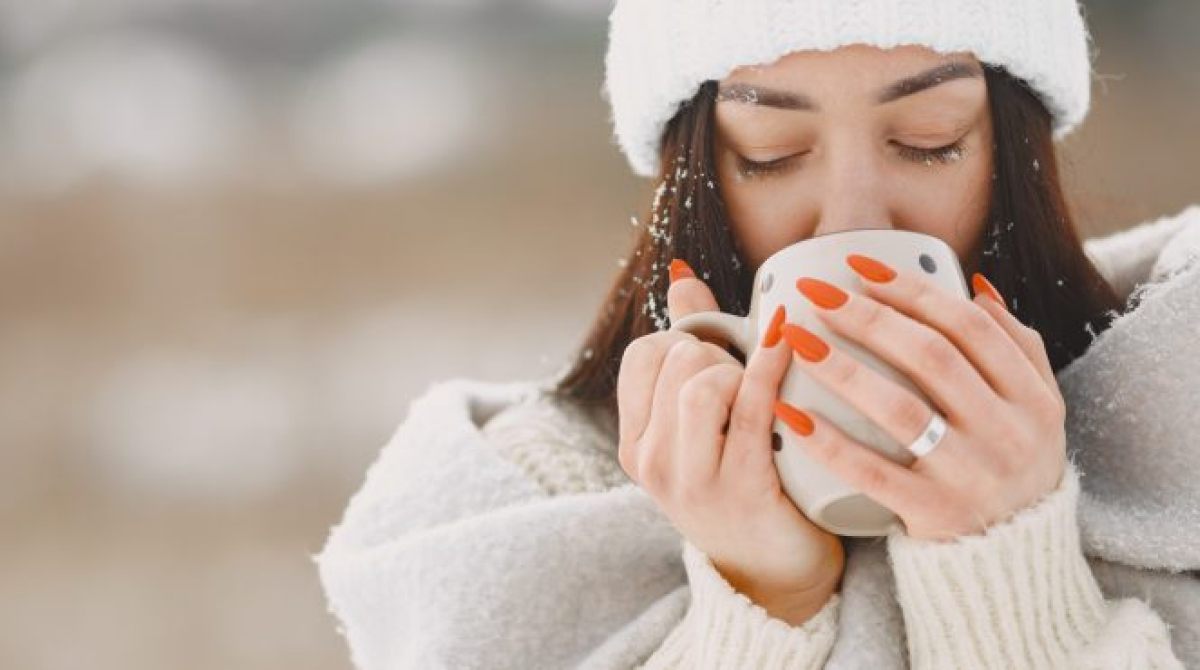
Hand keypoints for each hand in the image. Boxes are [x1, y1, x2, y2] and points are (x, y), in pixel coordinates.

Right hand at [616, 259, 843, 625]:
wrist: (775, 573)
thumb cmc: (742, 481)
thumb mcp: (700, 424)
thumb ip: (689, 348)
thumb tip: (682, 275)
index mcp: (635, 442)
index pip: (645, 354)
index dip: (687, 342)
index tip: (718, 362)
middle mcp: (651, 462)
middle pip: (678, 361)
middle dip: (721, 354)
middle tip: (748, 382)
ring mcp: (691, 479)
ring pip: (702, 382)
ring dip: (740, 371)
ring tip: (761, 393)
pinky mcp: (740, 487)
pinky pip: (752, 408)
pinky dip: (770, 365)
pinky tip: (790, 341)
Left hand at [774, 253, 1066, 540]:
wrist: (1014, 558)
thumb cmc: (1012, 464)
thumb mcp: (1037, 408)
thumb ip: (1014, 346)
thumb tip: (975, 283)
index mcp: (1032, 397)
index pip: (969, 327)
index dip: (913, 291)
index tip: (860, 268)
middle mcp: (1007, 433)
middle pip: (932, 358)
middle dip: (869, 318)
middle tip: (817, 294)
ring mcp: (970, 475)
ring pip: (902, 409)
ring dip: (845, 369)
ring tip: (797, 340)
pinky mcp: (933, 513)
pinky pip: (871, 472)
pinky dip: (829, 441)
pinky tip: (790, 412)